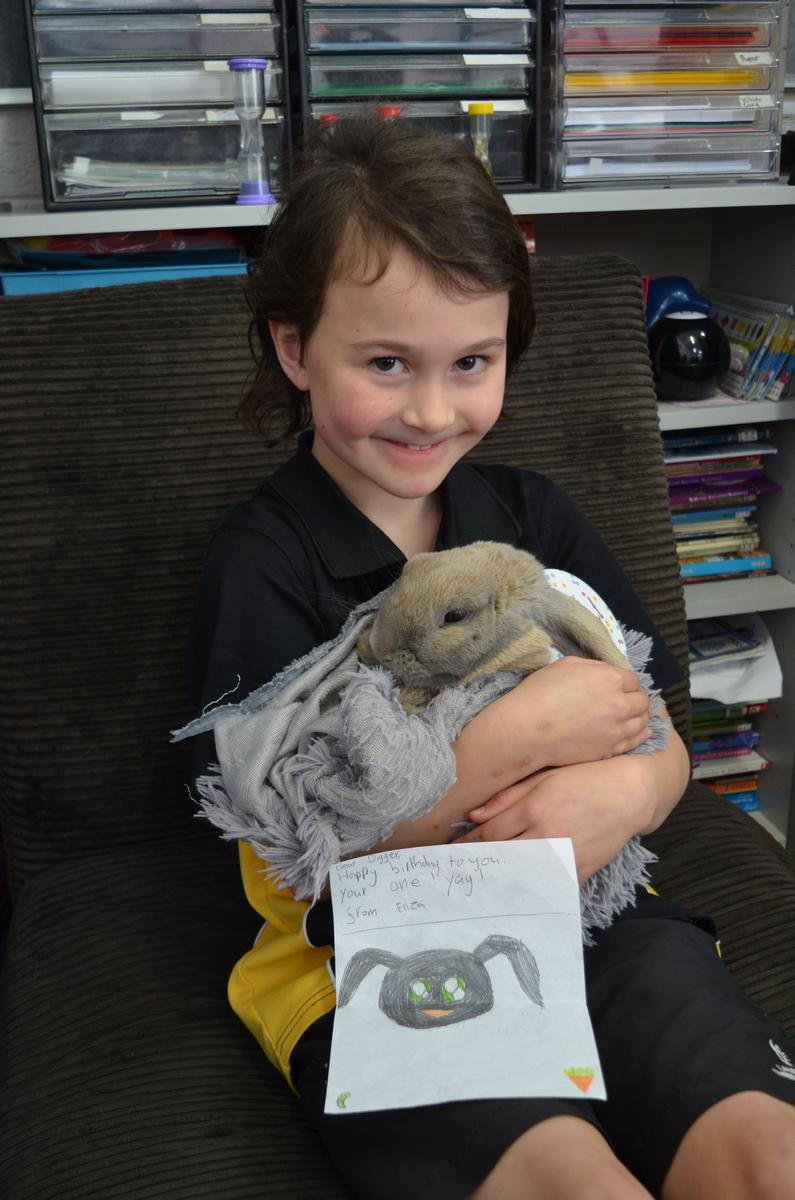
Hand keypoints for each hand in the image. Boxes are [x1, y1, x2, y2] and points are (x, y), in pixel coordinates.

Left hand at [457, 756, 656, 883]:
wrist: (629, 794)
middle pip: (501, 857)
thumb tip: (474, 816)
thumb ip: (507, 797)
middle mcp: (546, 834)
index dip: (467, 845)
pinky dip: (529, 890)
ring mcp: (564, 856)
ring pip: (521, 876)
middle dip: (477, 866)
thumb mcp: (544, 777)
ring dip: (498, 882)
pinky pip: (547, 886)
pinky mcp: (579, 871)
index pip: (489, 833)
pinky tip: (513, 895)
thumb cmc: (584, 779)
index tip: (450, 854)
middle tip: (456, 876)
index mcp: (533, 808)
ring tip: (478, 888)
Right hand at [507, 656, 650, 770]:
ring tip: (629, 718)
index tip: (618, 688)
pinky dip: (638, 735)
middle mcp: (620, 703)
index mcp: (609, 678)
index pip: (633, 680)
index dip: (625, 683)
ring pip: (643, 722)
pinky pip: (636, 741)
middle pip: (642, 701)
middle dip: (634, 699)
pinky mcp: (611, 749)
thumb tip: (605, 674)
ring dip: (638, 717)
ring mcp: (618, 729)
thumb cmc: (540, 693)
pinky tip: (634, 732)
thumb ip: (593, 667)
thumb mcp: (566, 665)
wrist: (528, 729)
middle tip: (623, 702)